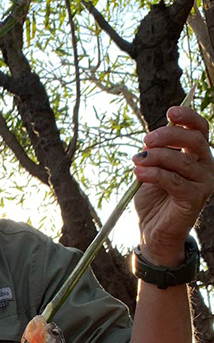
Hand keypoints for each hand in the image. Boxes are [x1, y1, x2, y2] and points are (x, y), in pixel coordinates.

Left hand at [133, 106, 213, 265]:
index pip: (200, 129)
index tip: (171, 111)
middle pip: (194, 140)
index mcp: (198, 155)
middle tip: (146, 139)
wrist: (153, 231)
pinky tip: (138, 173)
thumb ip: (156, 152)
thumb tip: (152, 137)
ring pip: (182, 161)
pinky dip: (154, 174)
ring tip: (136, 160)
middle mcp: (206, 166)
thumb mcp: (152, 169)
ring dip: (156, 157)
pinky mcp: (194, 199)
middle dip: (169, 135)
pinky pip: (174, 180)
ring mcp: (203, 183)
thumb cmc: (154, 199)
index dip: (188, 117)